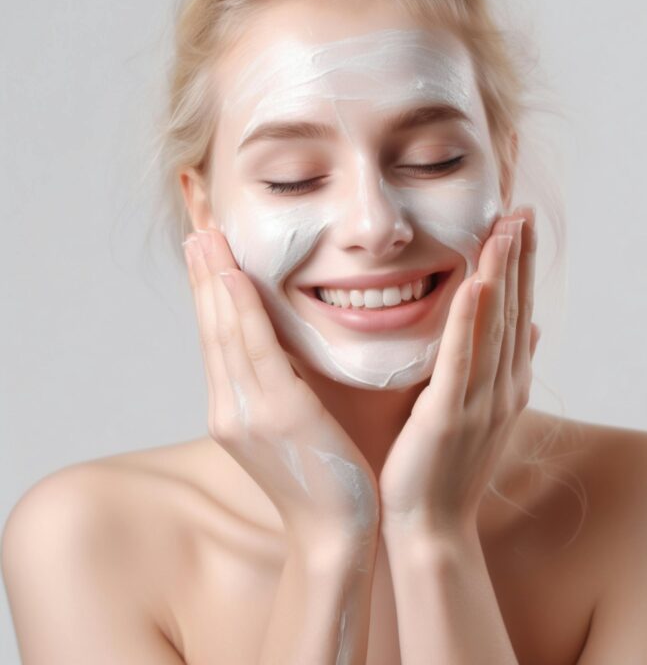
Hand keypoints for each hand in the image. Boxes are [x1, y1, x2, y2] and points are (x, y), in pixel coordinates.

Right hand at [183, 228, 379, 549]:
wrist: (336, 530)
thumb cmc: (323, 476)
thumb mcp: (293, 423)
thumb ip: (281, 385)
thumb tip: (285, 346)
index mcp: (233, 410)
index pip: (217, 339)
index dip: (207, 294)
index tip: (204, 254)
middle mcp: (229, 408)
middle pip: (211, 328)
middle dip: (203, 277)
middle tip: (197, 230)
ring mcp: (248, 411)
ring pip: (225, 331)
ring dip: (215, 280)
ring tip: (206, 238)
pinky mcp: (278, 413)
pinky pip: (256, 349)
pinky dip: (241, 309)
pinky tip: (233, 276)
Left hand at [378, 206, 540, 537]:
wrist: (432, 526)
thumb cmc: (448, 467)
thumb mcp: (483, 411)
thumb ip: (504, 367)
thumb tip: (529, 327)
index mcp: (505, 383)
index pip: (516, 312)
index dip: (522, 267)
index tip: (520, 224)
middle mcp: (501, 387)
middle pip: (513, 310)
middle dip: (518, 258)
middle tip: (520, 210)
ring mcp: (479, 402)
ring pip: (493, 326)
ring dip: (502, 275)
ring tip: (505, 229)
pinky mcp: (447, 416)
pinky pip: (460, 361)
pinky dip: (470, 321)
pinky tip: (475, 283)